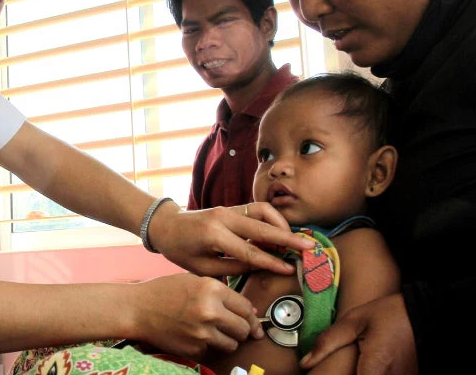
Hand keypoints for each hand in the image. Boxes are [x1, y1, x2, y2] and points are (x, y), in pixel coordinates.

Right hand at [129, 273, 264, 358]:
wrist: (137, 309)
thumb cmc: (164, 291)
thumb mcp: (194, 281)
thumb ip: (222, 293)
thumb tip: (250, 311)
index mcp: (212, 289)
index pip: (246, 308)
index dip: (251, 315)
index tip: (252, 321)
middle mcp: (210, 311)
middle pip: (243, 328)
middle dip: (242, 330)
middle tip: (233, 328)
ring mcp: (202, 332)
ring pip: (232, 344)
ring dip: (228, 340)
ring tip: (214, 332)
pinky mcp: (194, 348)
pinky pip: (213, 351)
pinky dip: (209, 346)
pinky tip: (196, 336)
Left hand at [150, 201, 314, 276]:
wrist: (166, 225)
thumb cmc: (181, 250)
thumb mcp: (203, 268)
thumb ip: (233, 268)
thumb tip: (261, 268)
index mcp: (213, 236)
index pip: (249, 251)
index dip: (271, 261)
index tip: (290, 268)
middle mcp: (223, 218)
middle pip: (262, 227)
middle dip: (288, 238)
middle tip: (309, 248)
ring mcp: (228, 209)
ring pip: (264, 211)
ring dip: (282, 225)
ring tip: (293, 241)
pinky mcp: (232, 206)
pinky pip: (257, 209)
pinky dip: (273, 218)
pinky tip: (279, 232)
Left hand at [300, 293, 416, 374]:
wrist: (427, 314)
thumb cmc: (392, 314)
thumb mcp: (356, 320)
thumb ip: (329, 342)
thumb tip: (306, 362)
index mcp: (374, 367)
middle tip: (346, 364)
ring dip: (360, 372)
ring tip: (356, 363)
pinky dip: (371, 372)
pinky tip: (366, 364)